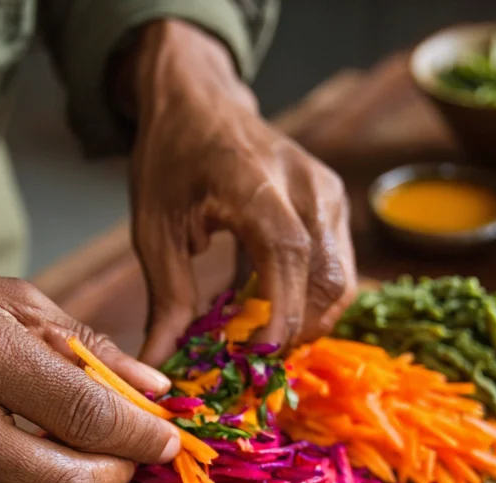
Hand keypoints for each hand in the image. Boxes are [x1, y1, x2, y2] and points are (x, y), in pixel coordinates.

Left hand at [126, 21, 356, 366]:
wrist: (199, 101)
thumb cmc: (172, 161)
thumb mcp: (154, 231)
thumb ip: (166, 301)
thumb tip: (158, 368)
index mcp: (254, 180)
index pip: (287, 254)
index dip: (281, 314)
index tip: (258, 357)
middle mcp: (305, 183)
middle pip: (327, 276)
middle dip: (297, 330)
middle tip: (256, 361)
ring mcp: (327, 192)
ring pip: (341, 280)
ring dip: (309, 322)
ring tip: (264, 340)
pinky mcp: (334, 204)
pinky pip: (338, 269)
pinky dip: (312, 302)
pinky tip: (273, 312)